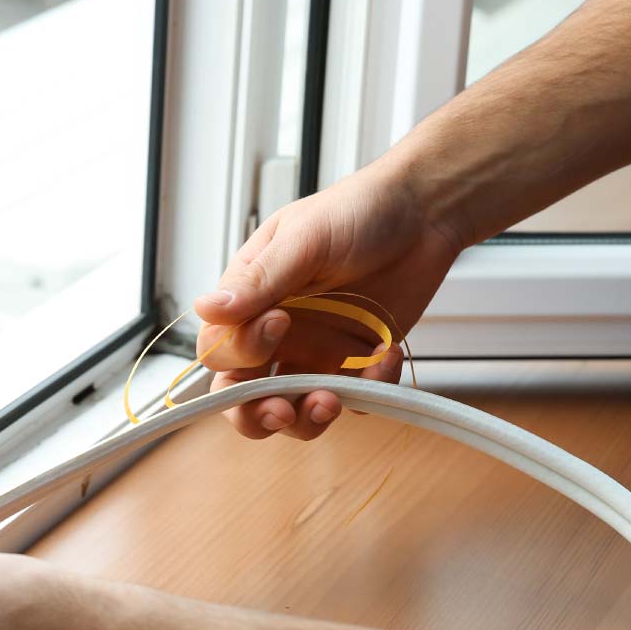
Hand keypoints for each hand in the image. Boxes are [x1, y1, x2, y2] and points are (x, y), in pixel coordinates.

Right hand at [193, 162, 465, 439]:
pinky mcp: (356, 364)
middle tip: (282, 411)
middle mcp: (277, 332)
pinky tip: (385, 357)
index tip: (280, 323)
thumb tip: (206, 309)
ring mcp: (316, 351)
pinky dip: (368, 391)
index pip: (220, 349)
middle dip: (257, 413)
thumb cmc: (358, 211)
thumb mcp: (305, 239)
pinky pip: (353, 398)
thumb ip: (259, 281)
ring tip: (333, 400)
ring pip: (294, 409)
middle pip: (245, 394)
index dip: (240, 352)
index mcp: (251, 299)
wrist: (425, 214)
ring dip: (308, 418)